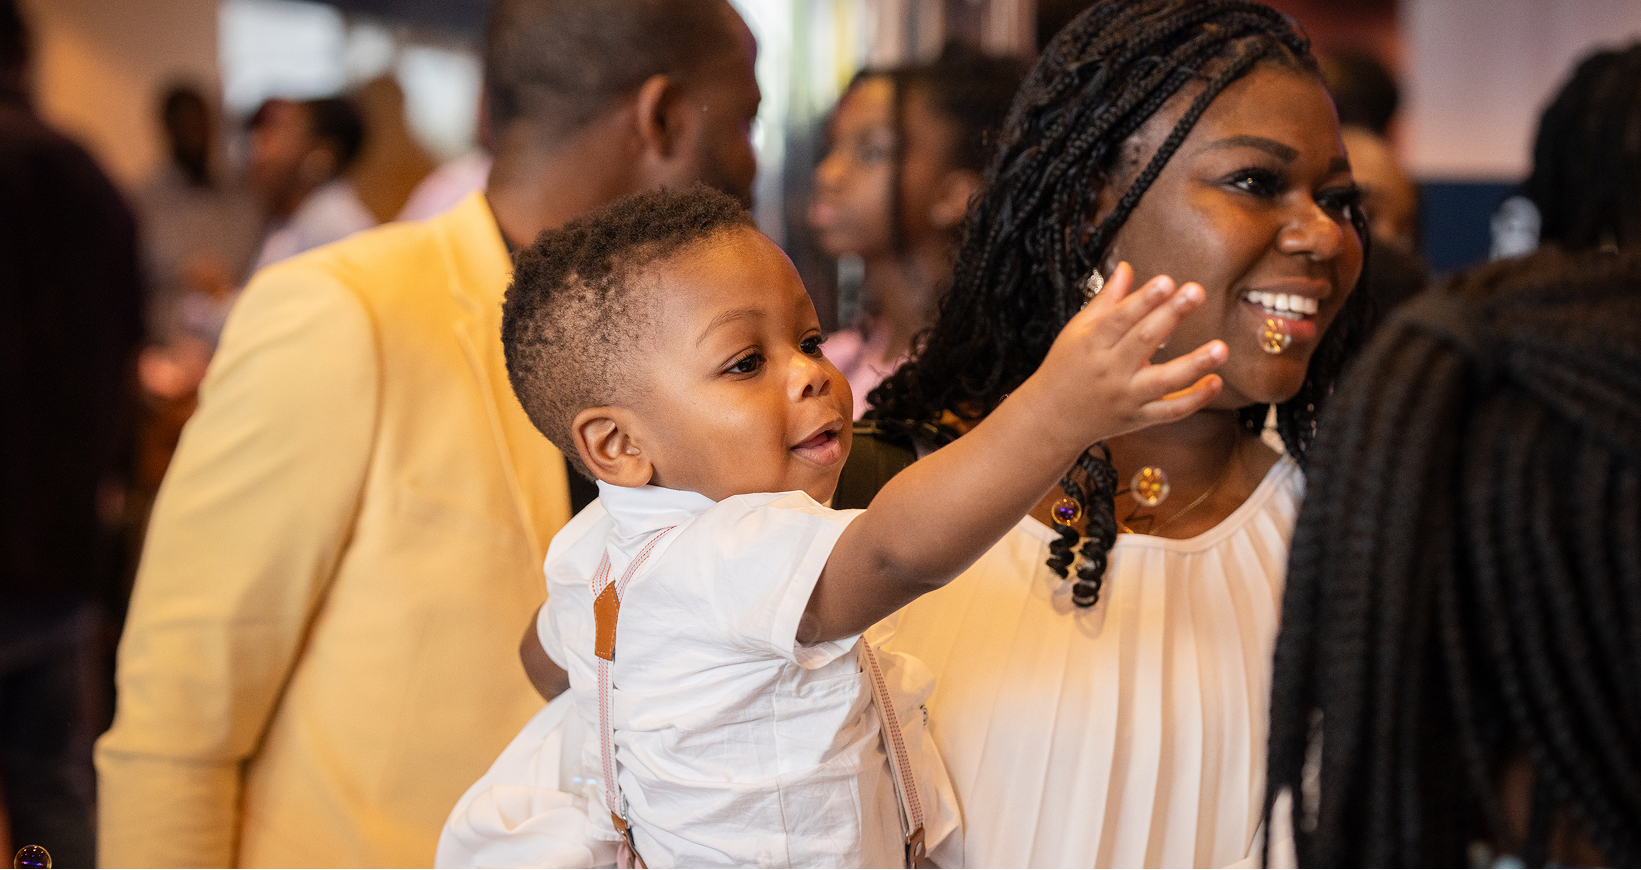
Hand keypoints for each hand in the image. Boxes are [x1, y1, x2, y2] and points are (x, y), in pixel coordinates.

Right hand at [1020, 262, 1225, 452]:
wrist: (1051, 419)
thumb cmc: (1065, 368)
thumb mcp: (1077, 331)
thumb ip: (1105, 301)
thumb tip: (1126, 268)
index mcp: (1092, 344)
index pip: (1120, 318)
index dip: (1143, 300)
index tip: (1166, 281)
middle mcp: (1110, 370)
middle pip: (1142, 341)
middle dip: (1171, 316)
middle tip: (1196, 292)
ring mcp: (1126, 397)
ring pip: (1162, 381)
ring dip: (1194, 364)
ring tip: (1220, 348)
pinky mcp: (1138, 418)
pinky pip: (1169, 411)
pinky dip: (1194, 400)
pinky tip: (1216, 382)